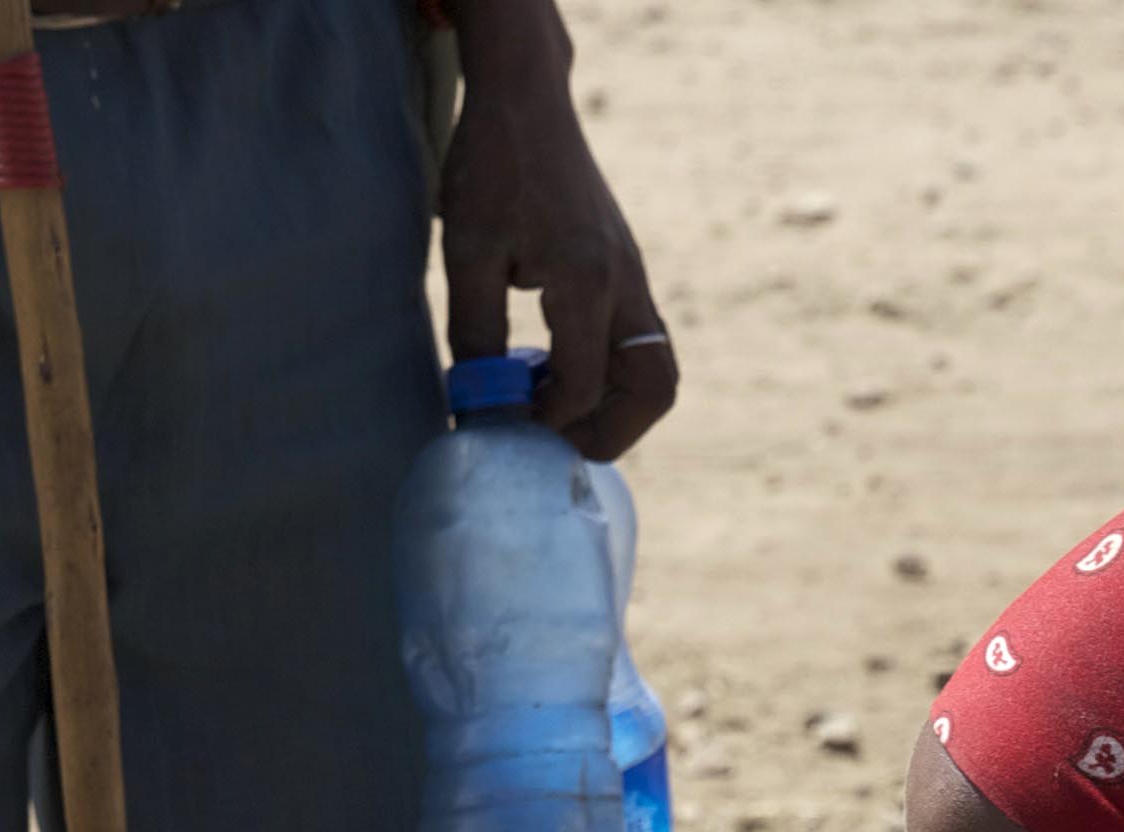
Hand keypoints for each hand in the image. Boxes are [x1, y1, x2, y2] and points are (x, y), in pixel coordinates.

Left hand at [443, 0, 675, 462]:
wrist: (526, 99)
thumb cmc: (492, 167)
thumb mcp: (467, 253)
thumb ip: (476, 334)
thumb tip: (479, 406)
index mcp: (585, 280)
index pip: (580, 385)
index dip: (541, 422)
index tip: (499, 425)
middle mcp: (624, 282)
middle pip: (654, 388)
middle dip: (609, 432)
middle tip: (550, 441)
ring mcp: (633, 274)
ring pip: (655, 367)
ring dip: (613, 404)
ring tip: (550, 408)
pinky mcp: (626, 269)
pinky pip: (638, 340)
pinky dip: (608, 371)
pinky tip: (552, 367)